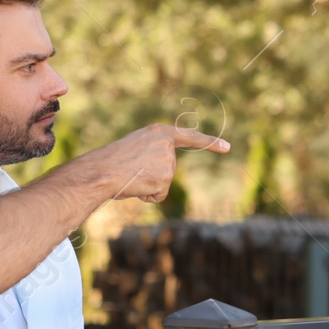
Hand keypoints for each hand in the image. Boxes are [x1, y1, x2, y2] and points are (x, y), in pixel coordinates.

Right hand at [100, 124, 228, 202]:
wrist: (100, 171)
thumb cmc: (109, 162)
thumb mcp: (133, 149)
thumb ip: (151, 154)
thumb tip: (159, 174)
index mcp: (158, 132)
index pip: (190, 137)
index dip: (210, 143)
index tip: (227, 147)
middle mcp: (166, 144)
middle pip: (169, 169)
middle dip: (153, 176)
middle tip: (131, 172)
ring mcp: (168, 161)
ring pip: (164, 183)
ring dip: (148, 186)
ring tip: (131, 177)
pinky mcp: (166, 178)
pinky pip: (159, 195)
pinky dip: (147, 196)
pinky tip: (136, 187)